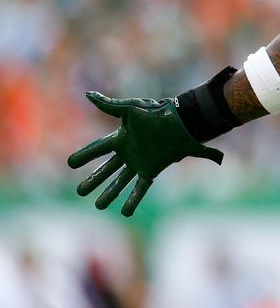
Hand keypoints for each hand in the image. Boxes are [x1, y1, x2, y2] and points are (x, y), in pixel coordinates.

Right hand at [67, 92, 222, 216]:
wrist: (181, 121)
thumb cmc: (157, 112)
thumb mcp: (130, 109)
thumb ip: (109, 105)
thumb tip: (88, 95)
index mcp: (121, 138)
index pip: (98, 149)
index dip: (84, 156)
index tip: (70, 164)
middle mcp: (129, 152)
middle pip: (107, 170)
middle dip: (94, 180)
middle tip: (80, 192)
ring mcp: (140, 163)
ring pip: (120, 182)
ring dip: (110, 193)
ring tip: (99, 205)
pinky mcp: (152, 170)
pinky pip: (140, 188)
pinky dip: (133, 199)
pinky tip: (125, 212)